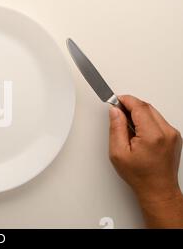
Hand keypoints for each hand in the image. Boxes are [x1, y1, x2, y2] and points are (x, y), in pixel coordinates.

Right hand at [109, 95, 182, 227]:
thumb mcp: (118, 152)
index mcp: (152, 135)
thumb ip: (116, 128)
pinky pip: (159, 120)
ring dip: (139, 114)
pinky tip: (138, 132)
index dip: (125, 100)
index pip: (139, 107)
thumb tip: (115, 111)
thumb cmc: (140, 175)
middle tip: (118, 112)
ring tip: (128, 127)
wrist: (157, 189)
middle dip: (131, 106)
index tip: (116, 100)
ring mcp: (173, 134)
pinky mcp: (174, 136)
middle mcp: (166, 132)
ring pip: (153, 112)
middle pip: (147, 107)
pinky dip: (147, 121)